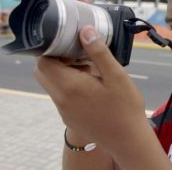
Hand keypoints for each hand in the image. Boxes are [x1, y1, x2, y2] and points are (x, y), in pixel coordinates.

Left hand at [34, 0, 171, 169]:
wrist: (128, 140)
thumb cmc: (125, 108)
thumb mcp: (117, 76)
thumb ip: (99, 52)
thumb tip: (85, 31)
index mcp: (70, 86)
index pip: (43, 62)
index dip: (52, 48)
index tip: (70, 43)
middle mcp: (61, 99)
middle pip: (43, 72)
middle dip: (55, 58)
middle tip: (78, 52)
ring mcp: (64, 111)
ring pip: (52, 84)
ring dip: (63, 71)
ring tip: (88, 68)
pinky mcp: (70, 117)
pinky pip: (61, 96)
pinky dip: (69, 85)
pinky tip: (91, 85)